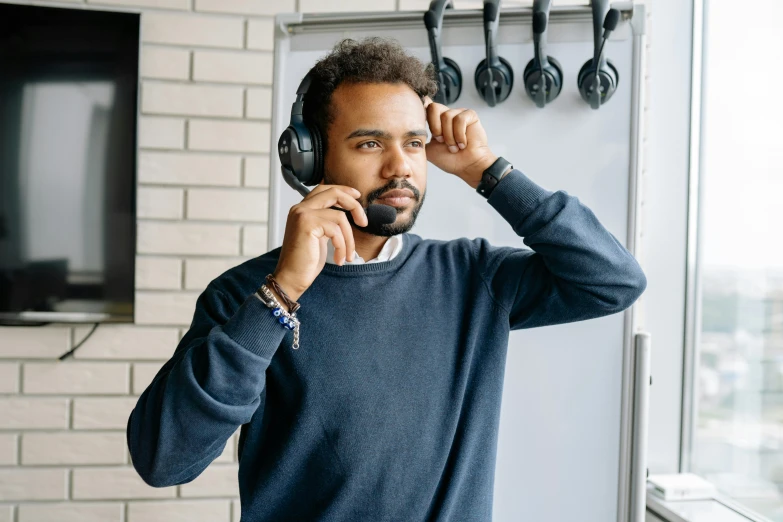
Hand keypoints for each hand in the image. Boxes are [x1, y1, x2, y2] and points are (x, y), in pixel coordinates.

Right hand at [273, 185, 367, 300]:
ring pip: (339, 216)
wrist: (291, 278)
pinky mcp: (308, 224)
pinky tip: (339, 259)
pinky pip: (336, 230)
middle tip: (364, 223)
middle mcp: (300, 208)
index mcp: (302, 209)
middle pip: (334, 193)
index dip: (343, 190)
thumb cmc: (305, 262)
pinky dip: (343, 246)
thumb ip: (328, 222)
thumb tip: (346, 214)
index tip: (357, 196)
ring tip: (347, 255)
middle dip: (354, 206)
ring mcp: (303, 215)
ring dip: (349, 239)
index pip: (324, 189)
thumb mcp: (320, 237)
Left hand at [424, 97, 497, 188]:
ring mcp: (459, 114)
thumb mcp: (429, 149)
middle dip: (435, 127)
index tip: (420, 121)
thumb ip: (420, 138)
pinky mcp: (470, 115)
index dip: (422, 109)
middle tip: (441, 141)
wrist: (467, 167)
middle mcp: (447, 115)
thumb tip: (408, 132)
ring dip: (449, 136)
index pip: (426, 107)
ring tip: (455, 147)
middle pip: (433, 107)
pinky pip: (460, 119)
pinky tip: (463, 143)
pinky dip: (459, 134)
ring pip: (447, 116)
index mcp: (437, 121)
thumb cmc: (451, 160)